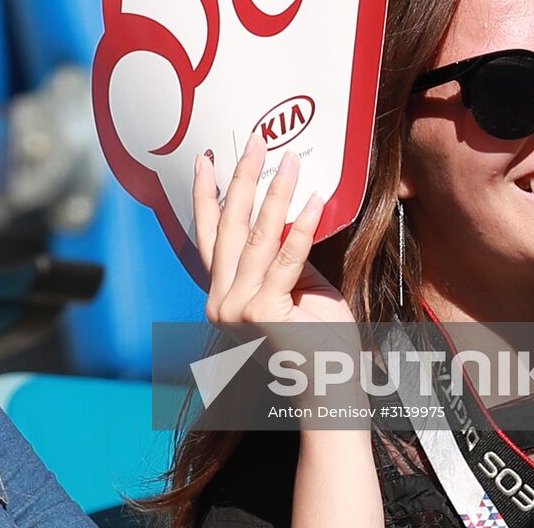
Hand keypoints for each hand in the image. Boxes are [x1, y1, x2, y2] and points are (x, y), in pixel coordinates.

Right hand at [196, 132, 352, 328]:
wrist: (327, 391)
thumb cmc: (318, 339)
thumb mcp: (294, 288)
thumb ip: (281, 256)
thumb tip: (287, 209)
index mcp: (221, 296)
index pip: (209, 237)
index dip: (207, 196)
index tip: (205, 160)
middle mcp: (221, 302)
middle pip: (229, 228)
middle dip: (242, 180)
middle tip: (254, 142)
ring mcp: (239, 309)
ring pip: (257, 237)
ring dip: (275, 193)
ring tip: (288, 160)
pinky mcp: (264, 312)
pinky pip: (287, 259)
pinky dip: (301, 226)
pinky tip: (313, 199)